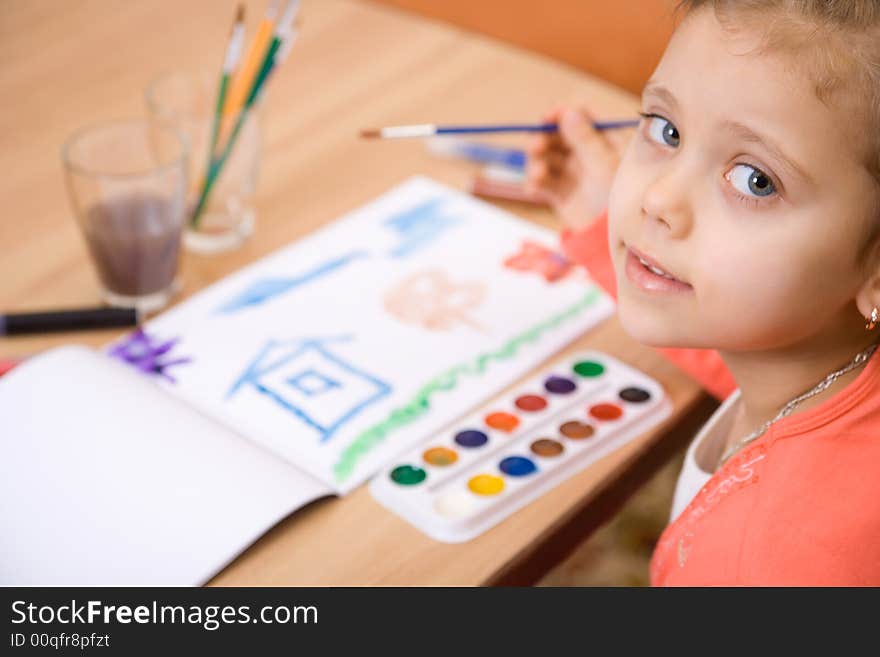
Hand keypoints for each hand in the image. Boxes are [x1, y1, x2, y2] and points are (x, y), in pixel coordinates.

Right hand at [525, 106, 622, 229]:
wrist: (606, 239)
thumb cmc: (614, 199)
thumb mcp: (603, 166)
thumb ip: (585, 139)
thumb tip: (568, 112)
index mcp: (604, 140)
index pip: (581, 115)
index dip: (562, 113)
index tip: (548, 118)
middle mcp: (586, 152)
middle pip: (558, 134)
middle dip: (543, 139)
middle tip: (536, 148)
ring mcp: (571, 171)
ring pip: (545, 155)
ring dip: (536, 161)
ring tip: (537, 175)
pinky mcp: (558, 191)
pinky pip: (540, 179)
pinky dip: (533, 181)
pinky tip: (533, 190)